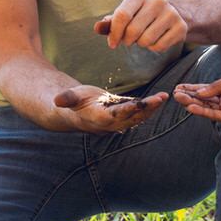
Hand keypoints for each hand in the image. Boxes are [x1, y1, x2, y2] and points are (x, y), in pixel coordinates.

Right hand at [49, 84, 168, 132]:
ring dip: (152, 108)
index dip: (127, 110)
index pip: (115, 116)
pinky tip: (160, 99)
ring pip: (138, 117)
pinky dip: (150, 107)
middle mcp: (110, 124)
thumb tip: (56, 100)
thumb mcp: (70, 96)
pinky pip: (139, 114)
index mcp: (98, 118)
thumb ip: (66, 98)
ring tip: (164, 97)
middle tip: (161, 98)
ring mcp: (119, 122)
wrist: (77, 111)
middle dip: (147, 108)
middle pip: (131, 118)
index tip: (139, 103)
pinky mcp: (124, 117)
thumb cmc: (74, 101)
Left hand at [94, 0, 186, 52]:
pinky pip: (159, 46)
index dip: (115, 32)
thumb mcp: (126, 13)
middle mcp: (158, 0)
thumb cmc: (142, 15)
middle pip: (133, 30)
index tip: (112, 42)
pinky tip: (157, 38)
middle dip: (128, 40)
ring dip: (141, 44)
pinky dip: (154, 47)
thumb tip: (97, 28)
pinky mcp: (181, 26)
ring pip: (146, 40)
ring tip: (145, 36)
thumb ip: (111, 22)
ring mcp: (171, 13)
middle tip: (130, 39)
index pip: (122, 15)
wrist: (171, 14)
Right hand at [172, 71, 220, 125]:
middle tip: (175, 93)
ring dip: (192, 103)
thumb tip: (200, 91)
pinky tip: (191, 107)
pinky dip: (202, 111)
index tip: (179, 87)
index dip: (193, 88)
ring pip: (206, 106)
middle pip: (203, 98)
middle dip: (189, 95)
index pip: (206, 89)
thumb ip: (216, 86)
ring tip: (179, 99)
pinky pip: (214, 114)